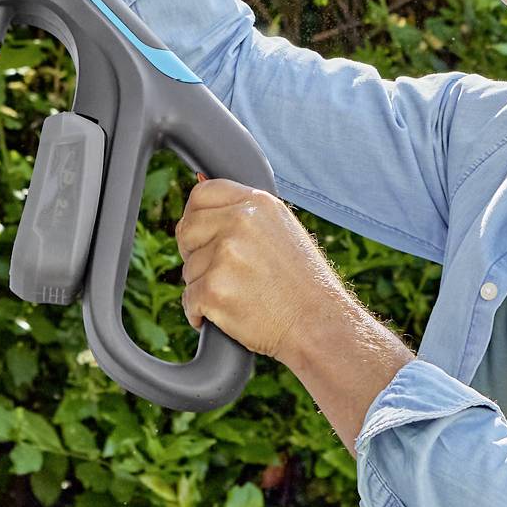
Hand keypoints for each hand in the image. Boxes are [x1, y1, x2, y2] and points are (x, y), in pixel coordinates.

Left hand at [173, 179, 358, 364]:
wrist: (319, 326)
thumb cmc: (303, 284)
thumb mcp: (282, 229)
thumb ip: (244, 211)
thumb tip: (198, 180)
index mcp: (257, 203)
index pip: (201, 195)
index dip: (193, 217)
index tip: (198, 237)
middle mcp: (240, 221)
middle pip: (187, 229)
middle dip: (193, 253)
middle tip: (217, 272)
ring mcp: (226, 254)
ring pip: (188, 268)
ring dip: (202, 286)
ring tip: (238, 297)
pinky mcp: (214, 288)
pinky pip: (188, 299)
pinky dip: (198, 312)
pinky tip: (222, 315)